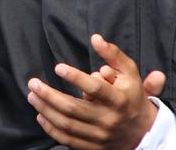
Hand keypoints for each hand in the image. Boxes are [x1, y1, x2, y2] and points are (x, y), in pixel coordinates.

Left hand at [27, 34, 160, 149]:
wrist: (142, 132)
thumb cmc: (131, 95)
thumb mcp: (129, 72)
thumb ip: (113, 54)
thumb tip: (95, 38)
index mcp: (118, 99)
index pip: (95, 88)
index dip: (75, 77)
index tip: (58, 67)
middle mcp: (108, 119)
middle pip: (73, 108)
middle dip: (50, 95)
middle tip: (33, 83)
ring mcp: (99, 135)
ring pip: (67, 124)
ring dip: (46, 110)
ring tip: (32, 96)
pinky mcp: (92, 146)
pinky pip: (67, 139)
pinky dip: (51, 128)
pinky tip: (40, 115)